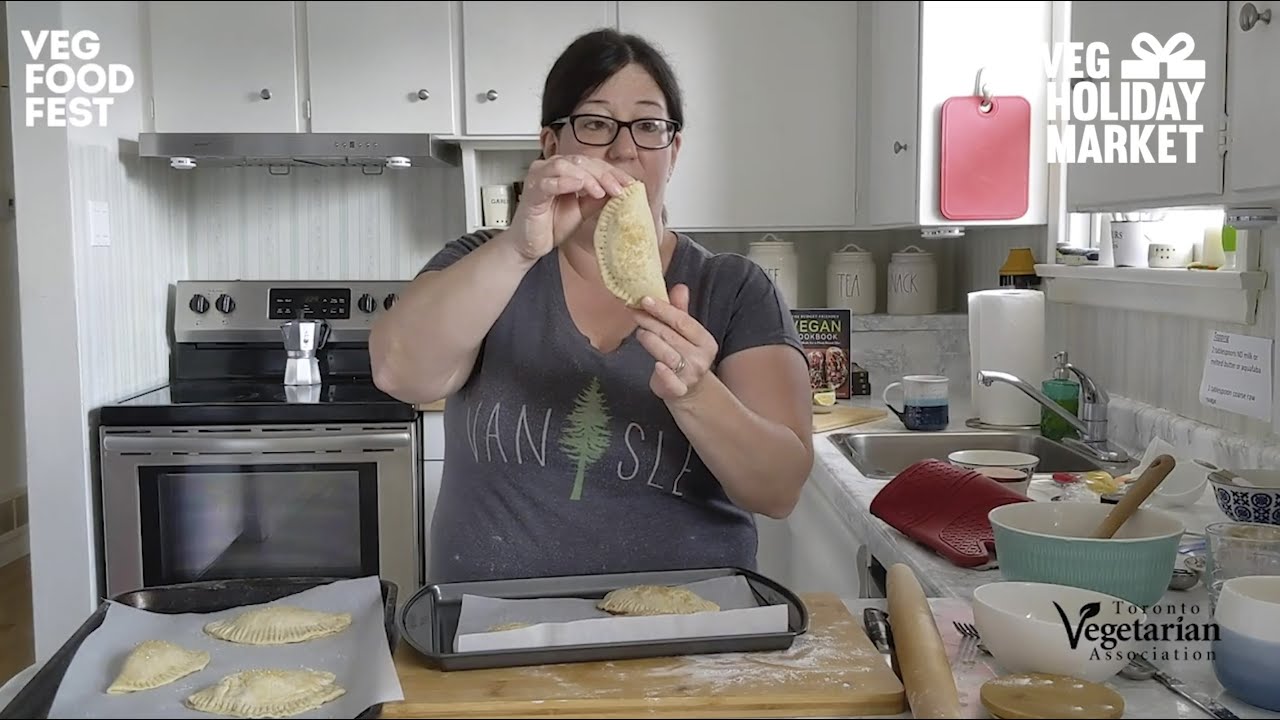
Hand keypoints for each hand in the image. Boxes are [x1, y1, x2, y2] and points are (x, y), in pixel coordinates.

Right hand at [507, 154, 633, 261]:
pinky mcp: (531, 191)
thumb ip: (597, 197)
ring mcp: (539, 177)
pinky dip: (565, 183)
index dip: (613, 172)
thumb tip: (621, 189)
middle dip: (604, 175)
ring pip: (566, 166)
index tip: (630, 183)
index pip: (592, 164)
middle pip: (581, 162)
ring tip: (601, 191)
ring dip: (587, 178)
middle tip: (619, 188)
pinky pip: (548, 182)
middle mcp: (551, 168)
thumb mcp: (582, 210)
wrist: (530, 245)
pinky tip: (579, 188)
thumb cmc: (550, 224)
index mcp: (565, 170)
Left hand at [632, 284, 718, 402]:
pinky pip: (672, 381)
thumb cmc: (683, 355)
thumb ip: (680, 311)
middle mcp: (701, 358)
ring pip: (667, 355)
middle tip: (634, 311)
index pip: (682, 321)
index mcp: (705, 340)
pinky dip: (664, 374)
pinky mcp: (679, 390)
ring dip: (651, 341)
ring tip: (640, 332)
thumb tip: (680, 287)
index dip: (663, 309)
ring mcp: (691, 375)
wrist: (688, 390)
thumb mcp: (685, 333)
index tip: (645, 299)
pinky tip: (656, 366)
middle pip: (671, 336)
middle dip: (651, 322)